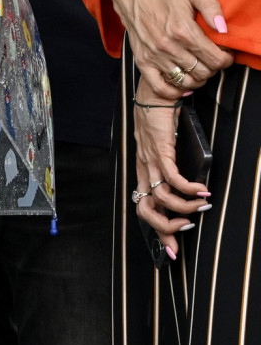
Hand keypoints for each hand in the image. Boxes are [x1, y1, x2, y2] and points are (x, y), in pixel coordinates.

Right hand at [123, 0, 230, 98]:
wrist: (136, 0)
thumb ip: (212, 7)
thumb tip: (223, 29)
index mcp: (184, 31)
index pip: (214, 58)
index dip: (225, 60)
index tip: (225, 56)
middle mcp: (170, 47)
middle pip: (202, 72)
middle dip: (213, 69)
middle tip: (212, 62)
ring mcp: (155, 57)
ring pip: (185, 82)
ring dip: (197, 80)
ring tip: (199, 71)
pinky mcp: (143, 63)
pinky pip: (160, 88)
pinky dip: (174, 92)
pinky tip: (182, 87)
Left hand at [132, 85, 210, 257]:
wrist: (153, 94)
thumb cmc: (160, 120)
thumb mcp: (164, 148)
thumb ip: (171, 165)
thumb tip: (189, 184)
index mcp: (143, 173)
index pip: (144, 209)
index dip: (157, 232)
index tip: (172, 251)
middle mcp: (143, 171)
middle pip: (146, 211)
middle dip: (166, 228)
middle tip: (187, 230)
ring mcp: (150, 162)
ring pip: (161, 198)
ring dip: (184, 208)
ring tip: (202, 207)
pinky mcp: (160, 151)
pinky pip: (173, 178)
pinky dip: (189, 188)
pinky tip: (202, 190)